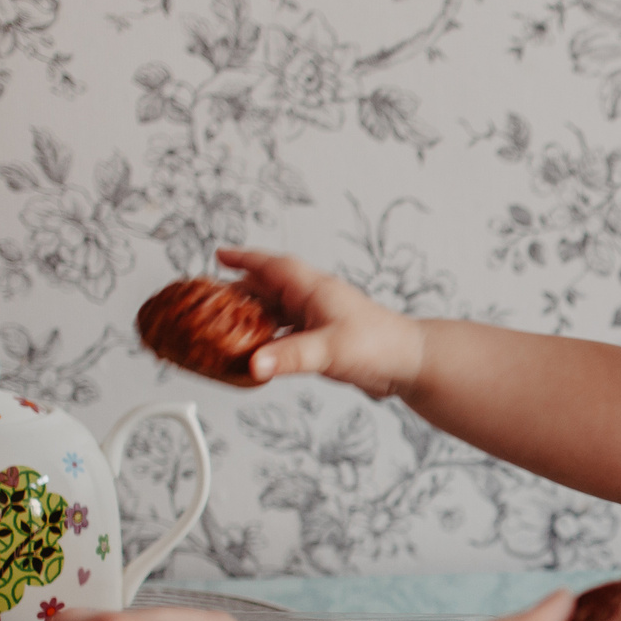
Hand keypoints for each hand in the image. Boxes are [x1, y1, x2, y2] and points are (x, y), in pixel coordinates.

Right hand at [214, 247, 426, 399]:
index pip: (273, 266)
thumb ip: (290, 356)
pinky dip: (269, 341)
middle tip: (211, 300)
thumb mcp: (328, 350)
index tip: (220, 255)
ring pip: (276, 313)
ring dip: (253, 318)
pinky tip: (257, 353)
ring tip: (226, 327)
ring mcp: (318, 320)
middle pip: (268, 289)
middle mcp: (313, 300)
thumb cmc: (380, 345)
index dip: (245, 259)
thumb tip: (253, 363)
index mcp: (313, 289)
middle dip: (240, 292)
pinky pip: (286, 335)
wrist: (410, 365)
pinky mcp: (322, 341)